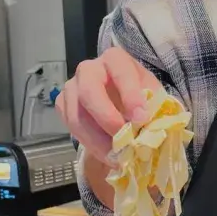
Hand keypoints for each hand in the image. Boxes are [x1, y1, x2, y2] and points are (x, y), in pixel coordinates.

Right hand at [55, 47, 160, 162]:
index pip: (121, 71)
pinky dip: (89, 143)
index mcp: (115, 59)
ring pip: (77, 115)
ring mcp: (72, 86)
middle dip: (107, 118)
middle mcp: (89, 69)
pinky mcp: (63, 104)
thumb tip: (151, 128)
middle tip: (123, 140)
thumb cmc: (140, 95)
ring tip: (116, 156)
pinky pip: (70, 126)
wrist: (122, 100)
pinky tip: (106, 154)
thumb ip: (153, 107)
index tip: (141, 118)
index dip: (130, 95)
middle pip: (89, 91)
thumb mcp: (153, 95)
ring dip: (97, 140)